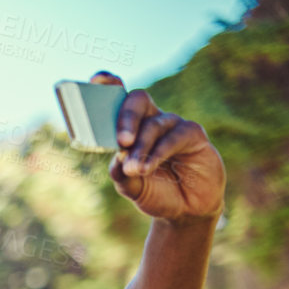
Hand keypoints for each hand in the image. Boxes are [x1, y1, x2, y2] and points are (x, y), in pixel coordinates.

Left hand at [92, 72, 224, 222]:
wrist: (185, 208)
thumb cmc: (155, 191)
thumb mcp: (130, 185)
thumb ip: (120, 173)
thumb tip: (117, 158)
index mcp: (129, 127)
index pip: (118, 98)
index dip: (107, 85)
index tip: (95, 80)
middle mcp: (150, 120)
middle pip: (137, 101)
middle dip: (126, 118)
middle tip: (121, 141)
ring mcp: (172, 125)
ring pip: (153, 125)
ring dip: (141, 148)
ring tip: (134, 169)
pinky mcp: (192, 134)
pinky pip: (173, 137)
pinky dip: (158, 152)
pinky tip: (147, 167)